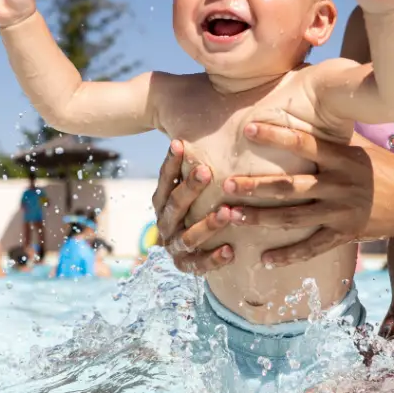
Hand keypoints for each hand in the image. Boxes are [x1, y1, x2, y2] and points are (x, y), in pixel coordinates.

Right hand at [150, 140, 234, 274]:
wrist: (188, 251)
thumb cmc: (195, 208)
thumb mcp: (192, 187)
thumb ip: (195, 165)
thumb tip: (202, 126)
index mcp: (162, 201)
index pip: (164, 180)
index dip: (170, 163)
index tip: (180, 144)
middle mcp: (165, 223)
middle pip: (175, 205)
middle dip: (190, 188)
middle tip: (206, 171)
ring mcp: (174, 246)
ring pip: (188, 237)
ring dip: (208, 225)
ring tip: (227, 212)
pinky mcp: (185, 265)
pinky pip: (198, 266)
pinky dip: (213, 259)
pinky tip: (231, 251)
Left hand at [226, 122, 393, 264]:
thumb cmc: (387, 170)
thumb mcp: (361, 149)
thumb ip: (333, 139)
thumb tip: (307, 115)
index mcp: (342, 158)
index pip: (304, 143)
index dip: (276, 135)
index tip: (249, 128)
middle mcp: (339, 184)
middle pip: (290, 186)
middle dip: (256, 186)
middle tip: (227, 185)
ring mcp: (341, 212)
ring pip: (293, 217)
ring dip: (260, 218)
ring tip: (232, 217)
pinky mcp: (345, 234)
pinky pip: (312, 247)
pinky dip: (287, 255)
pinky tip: (264, 259)